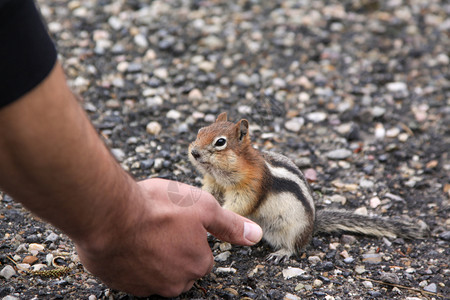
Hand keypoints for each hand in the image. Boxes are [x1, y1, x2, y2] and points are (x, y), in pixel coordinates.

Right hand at [75, 178, 262, 296]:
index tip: (177, 219)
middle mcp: (175, 283)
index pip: (201, 254)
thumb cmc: (159, 207)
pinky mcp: (121, 283)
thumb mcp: (203, 207)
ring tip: (141, 228)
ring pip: (155, 269)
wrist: (110, 214)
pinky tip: (126, 238)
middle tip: (159, 223)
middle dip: (172, 246)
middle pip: (179, 264)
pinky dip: (131, 257)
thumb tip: (255, 235)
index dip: (190, 234)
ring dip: (151, 252)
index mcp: (197, 265)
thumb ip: (230, 224)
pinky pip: (132, 271)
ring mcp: (146, 286)